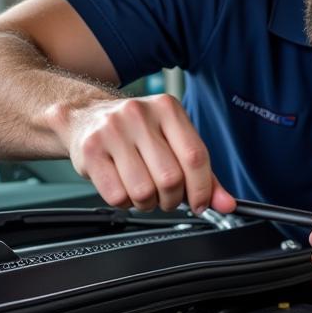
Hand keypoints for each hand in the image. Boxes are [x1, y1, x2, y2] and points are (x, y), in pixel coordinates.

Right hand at [54, 93, 234, 212]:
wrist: (84, 116)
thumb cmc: (135, 132)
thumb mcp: (172, 141)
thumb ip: (202, 174)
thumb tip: (226, 203)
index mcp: (167, 109)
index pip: (195, 157)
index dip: (202, 189)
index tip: (200, 203)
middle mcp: (139, 115)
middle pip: (170, 178)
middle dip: (172, 199)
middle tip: (167, 197)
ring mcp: (112, 131)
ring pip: (144, 191)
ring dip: (147, 203)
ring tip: (143, 191)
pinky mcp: (90, 150)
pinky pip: (117, 196)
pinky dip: (125, 202)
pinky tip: (124, 187)